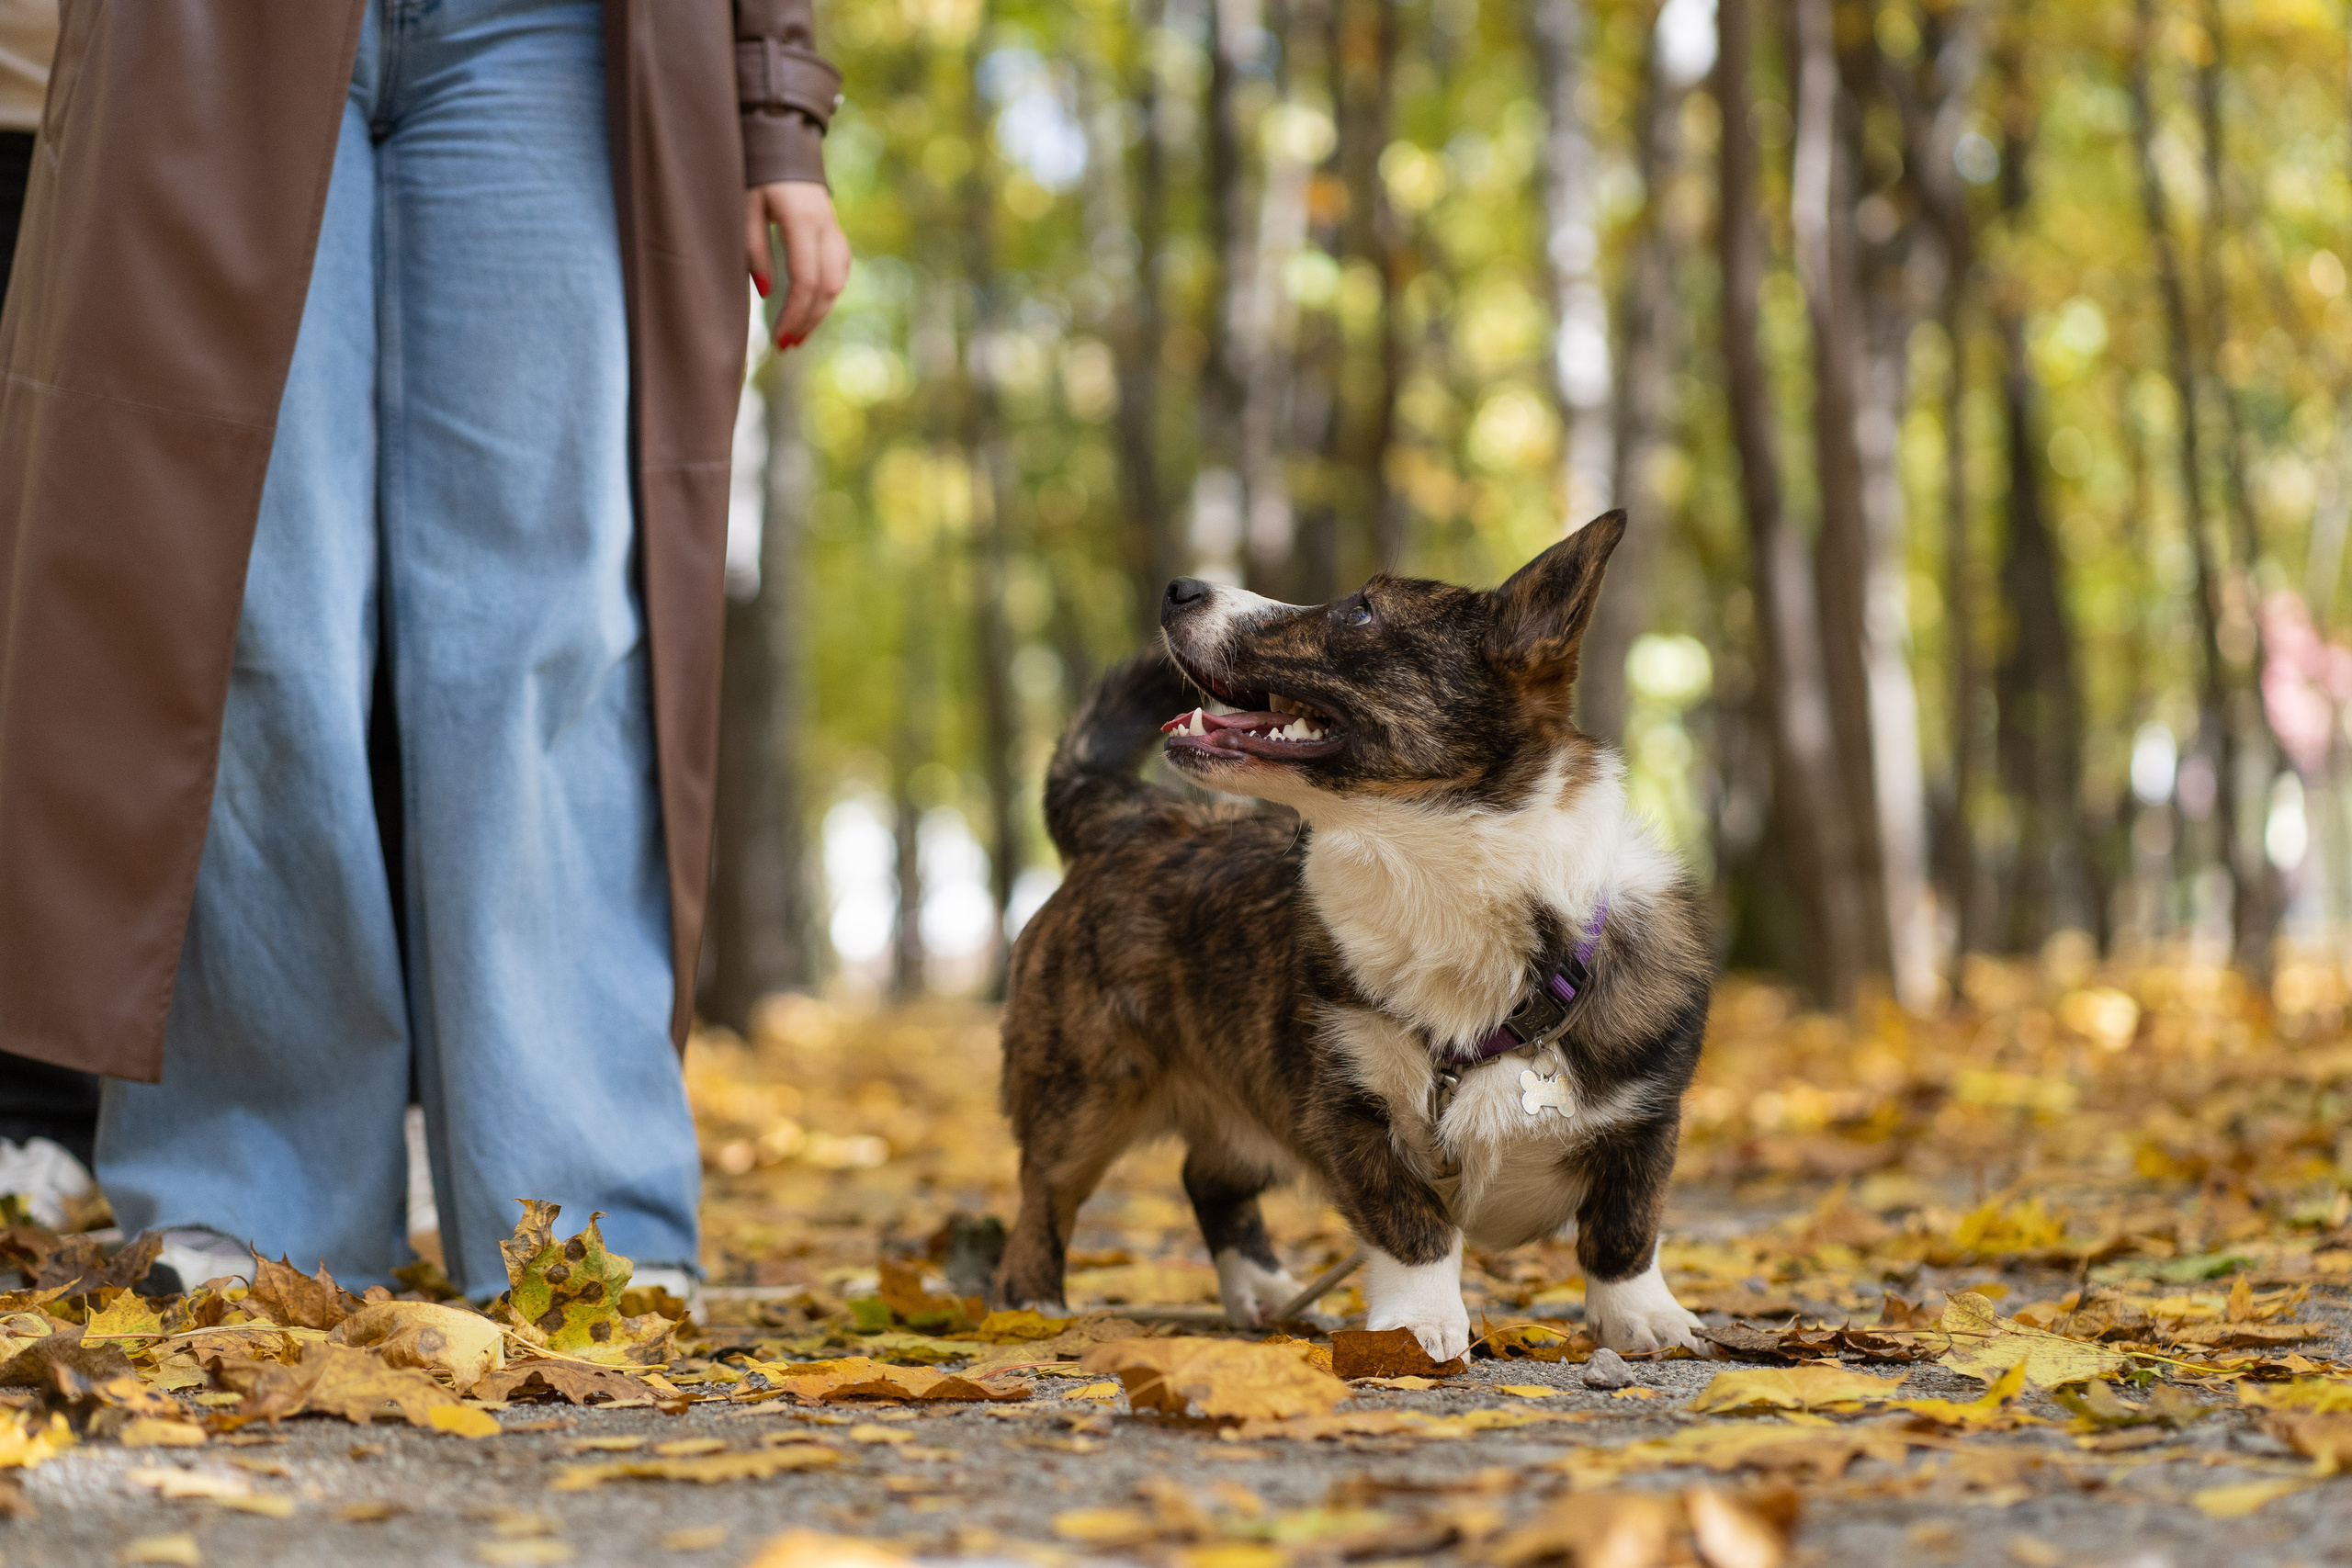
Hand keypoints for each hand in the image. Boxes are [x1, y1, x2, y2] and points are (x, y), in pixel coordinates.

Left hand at [747, 181, 849, 352]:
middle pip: (828, 286)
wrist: (784, 143)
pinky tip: (810, 311)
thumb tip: (767, 293)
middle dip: (809, 320)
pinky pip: (839, 272)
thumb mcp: (745, 207)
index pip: (806, 279)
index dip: (795, 313)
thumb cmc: (757, 174)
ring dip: (820, 312)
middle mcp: (826, 228)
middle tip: (788, 345)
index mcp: (803, 221)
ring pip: (838, 282)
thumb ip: (754, 250)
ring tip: (798, 335)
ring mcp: (835, 230)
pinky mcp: (835, 233)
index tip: (779, 337)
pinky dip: (826, 295)